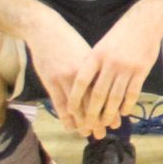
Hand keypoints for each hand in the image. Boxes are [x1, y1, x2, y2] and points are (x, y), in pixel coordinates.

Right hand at [22, 16, 100, 136]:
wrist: (46, 29)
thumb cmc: (69, 40)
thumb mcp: (87, 53)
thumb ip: (97, 70)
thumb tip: (108, 87)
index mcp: (95, 66)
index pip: (106, 93)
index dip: (111, 109)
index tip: (116, 122)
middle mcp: (82, 74)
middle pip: (93, 102)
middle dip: (98, 120)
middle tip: (103, 134)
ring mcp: (65, 78)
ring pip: (77, 106)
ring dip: (82, 122)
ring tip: (87, 134)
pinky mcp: (51, 81)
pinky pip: (60, 104)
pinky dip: (66, 117)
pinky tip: (70, 127)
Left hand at [66, 8, 162, 136]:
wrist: (146, 21)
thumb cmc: (121, 33)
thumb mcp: (102, 45)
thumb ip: (94, 64)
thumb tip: (84, 85)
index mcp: (96, 55)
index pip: (82, 81)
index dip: (75, 98)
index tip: (71, 111)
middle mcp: (110, 63)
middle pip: (98, 94)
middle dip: (91, 113)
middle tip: (88, 127)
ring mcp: (126, 67)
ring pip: (115, 97)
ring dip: (109, 114)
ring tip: (105, 123)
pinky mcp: (141, 70)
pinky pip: (132, 93)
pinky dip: (127, 105)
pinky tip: (123, 113)